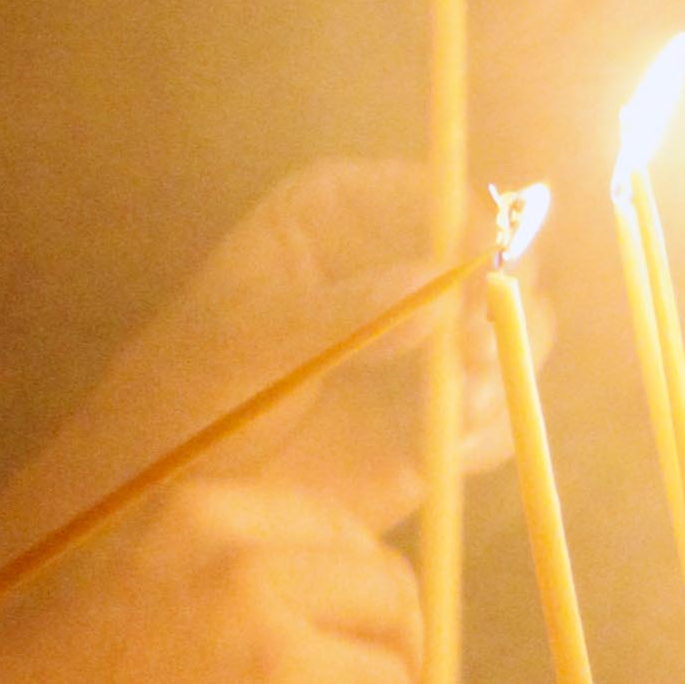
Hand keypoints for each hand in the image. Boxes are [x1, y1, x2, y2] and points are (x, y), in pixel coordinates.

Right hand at [0, 477, 423, 683]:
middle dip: (382, 654)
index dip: (353, 591)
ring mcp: (276, 673)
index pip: (346, 533)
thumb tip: (416, 478)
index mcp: (208, 522)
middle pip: (394, 603)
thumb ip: (267, 535)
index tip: (328, 629)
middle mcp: (250, 583)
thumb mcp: (144, 570)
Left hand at [22, 162, 535, 544]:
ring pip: (511, 334)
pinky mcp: (434, 415)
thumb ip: (345, 314)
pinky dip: (487, 428)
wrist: (173, 492)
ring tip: (459, 402)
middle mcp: (394, 264)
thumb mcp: (250, 343)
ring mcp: (422, 342)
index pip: (435, 191)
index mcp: (340, 212)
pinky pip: (494, 413)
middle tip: (477, 348)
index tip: (479, 268)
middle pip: (495, 257)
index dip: (473, 224)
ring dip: (502, 367)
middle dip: (502, 299)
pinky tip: (445, 445)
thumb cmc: (187, 393)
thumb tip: (440, 291)